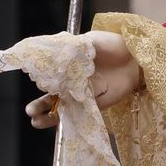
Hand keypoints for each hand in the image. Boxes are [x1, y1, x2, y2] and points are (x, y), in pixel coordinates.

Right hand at [23, 30, 140, 129]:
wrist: (136, 56)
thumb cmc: (113, 44)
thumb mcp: (91, 41)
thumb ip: (74, 49)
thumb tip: (56, 58)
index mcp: (69, 65)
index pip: (49, 76)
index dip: (39, 81)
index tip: (32, 84)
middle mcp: (73, 81)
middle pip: (52, 95)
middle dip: (39, 104)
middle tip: (29, 110)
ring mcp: (83, 94)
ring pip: (61, 107)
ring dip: (48, 115)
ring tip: (35, 120)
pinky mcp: (95, 105)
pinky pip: (78, 114)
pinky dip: (65, 119)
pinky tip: (54, 123)